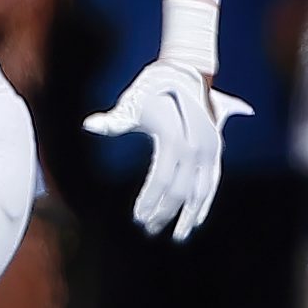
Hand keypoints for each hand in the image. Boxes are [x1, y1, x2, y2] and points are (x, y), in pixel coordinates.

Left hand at [84, 60, 254, 240]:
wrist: (184, 72)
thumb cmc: (150, 90)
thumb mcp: (130, 104)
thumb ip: (113, 121)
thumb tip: (89, 124)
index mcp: (175, 137)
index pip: (161, 179)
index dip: (150, 201)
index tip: (138, 217)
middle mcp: (196, 145)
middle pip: (181, 190)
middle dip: (165, 212)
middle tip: (148, 228)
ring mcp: (211, 149)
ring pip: (202, 191)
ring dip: (188, 215)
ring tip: (177, 234)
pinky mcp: (217, 151)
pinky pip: (212, 183)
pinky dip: (204, 203)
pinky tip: (196, 220)